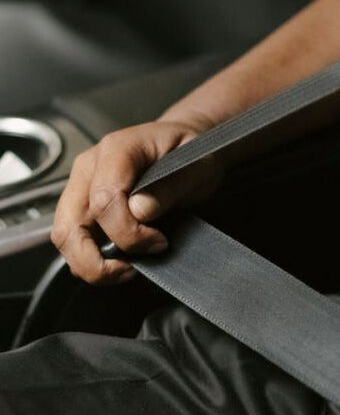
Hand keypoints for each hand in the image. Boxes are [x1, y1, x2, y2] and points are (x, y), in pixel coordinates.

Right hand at [51, 119, 223, 284]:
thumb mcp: (198, 165)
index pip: (104, 201)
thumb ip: (171, 186)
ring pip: (65, 236)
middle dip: (97, 260)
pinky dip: (92, 258)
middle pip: (70, 224)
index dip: (130, 233)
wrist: (186, 145)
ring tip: (127, 268)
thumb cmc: (192, 153)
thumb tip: (140, 212)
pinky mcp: (84, 202)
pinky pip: (74, 238)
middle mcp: (91, 166)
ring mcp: (83, 184)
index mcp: (118, 149)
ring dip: (91, 263)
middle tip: (132, 269)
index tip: (159, 242)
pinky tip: (120, 259)